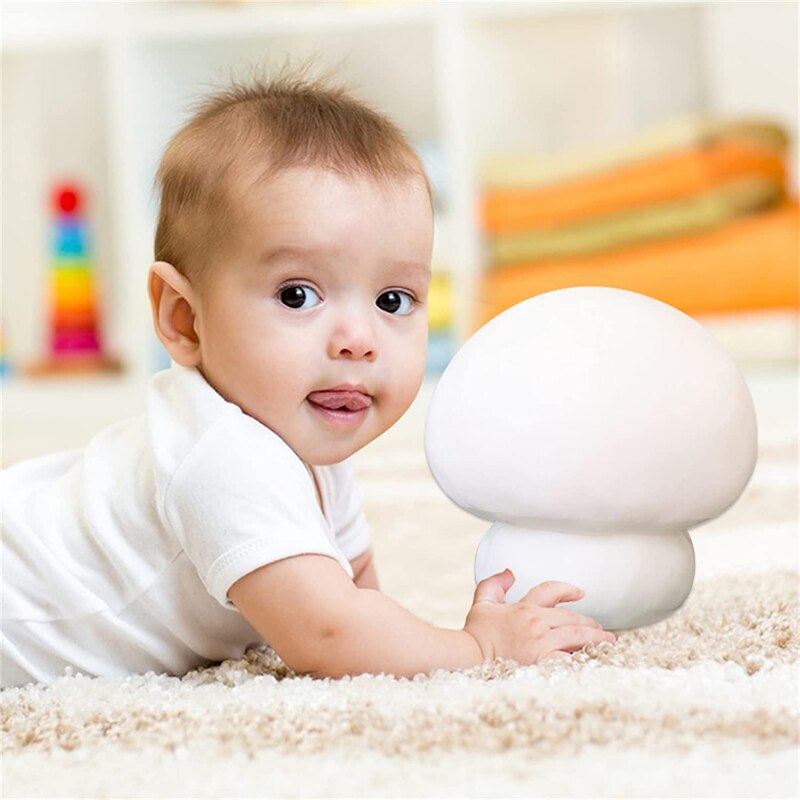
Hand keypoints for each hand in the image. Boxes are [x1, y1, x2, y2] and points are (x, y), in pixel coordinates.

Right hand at [463, 568, 616, 664]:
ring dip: (595, 638)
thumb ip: (494, 584)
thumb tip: (509, 572)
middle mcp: (536, 623)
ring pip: (577, 637)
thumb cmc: (475, 634)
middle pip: (571, 618)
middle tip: (601, 629)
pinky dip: (584, 658)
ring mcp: (541, 644)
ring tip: (608, 642)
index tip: (580, 593)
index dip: (567, 590)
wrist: (467, 657)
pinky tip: (594, 660)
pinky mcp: (542, 663)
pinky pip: (570, 659)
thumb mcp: (482, 603)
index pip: (551, 591)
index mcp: (524, 608)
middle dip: (589, 622)